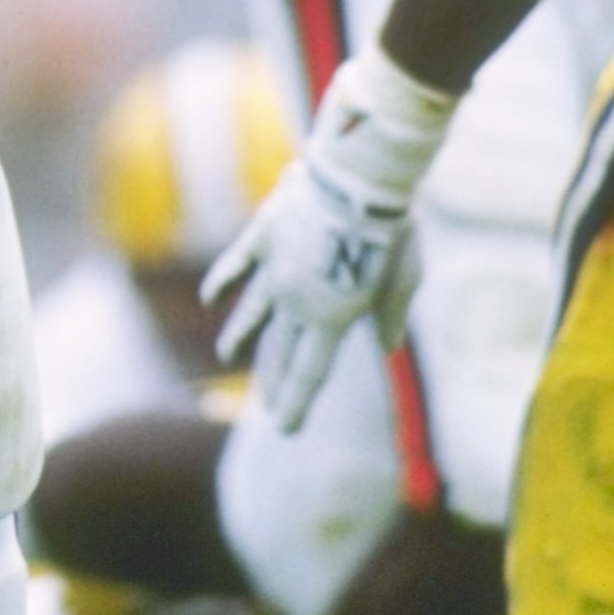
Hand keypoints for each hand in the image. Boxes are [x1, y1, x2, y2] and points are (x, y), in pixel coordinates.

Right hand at [199, 48, 454, 431]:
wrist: (358, 186)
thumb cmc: (390, 233)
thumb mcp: (405, 279)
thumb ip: (392, 314)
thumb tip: (387, 345)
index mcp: (333, 319)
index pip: (309, 373)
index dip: (295, 403)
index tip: (284, 428)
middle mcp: (297, 302)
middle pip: (280, 350)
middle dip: (273, 383)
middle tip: (266, 408)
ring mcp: (274, 271)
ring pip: (252, 313)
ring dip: (239, 337)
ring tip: (227, 354)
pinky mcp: (262, 238)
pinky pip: (237, 265)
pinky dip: (222, 282)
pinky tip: (208, 298)